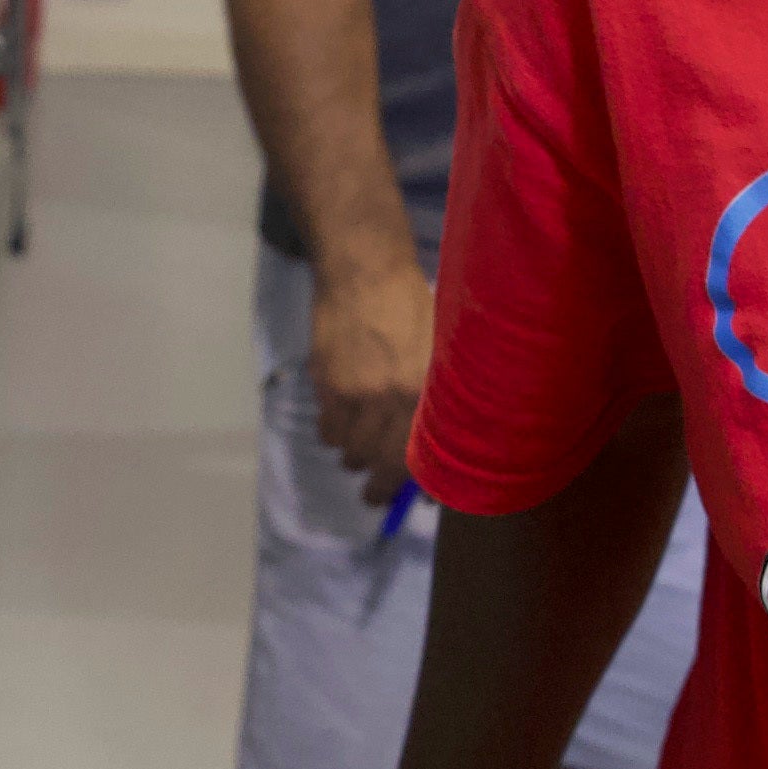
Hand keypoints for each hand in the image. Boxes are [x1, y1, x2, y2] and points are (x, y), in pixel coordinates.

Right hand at [310, 252, 434, 502]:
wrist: (365, 271)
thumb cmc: (413, 305)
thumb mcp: (440, 348)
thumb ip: (437, 394)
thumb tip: (435, 441)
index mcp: (426, 390)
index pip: (416, 456)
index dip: (409, 484)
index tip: (405, 498)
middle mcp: (392, 398)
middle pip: (379, 462)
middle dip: (375, 486)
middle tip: (372, 493)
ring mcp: (356, 392)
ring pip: (349, 450)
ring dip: (353, 456)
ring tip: (357, 452)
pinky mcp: (326, 384)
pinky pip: (327, 428)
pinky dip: (333, 433)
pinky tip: (341, 423)